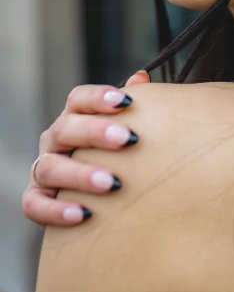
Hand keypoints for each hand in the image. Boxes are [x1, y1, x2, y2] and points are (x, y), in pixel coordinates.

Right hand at [21, 71, 150, 227]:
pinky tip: (83, 214)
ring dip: (81, 174)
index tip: (126, 102)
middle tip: (128, 139)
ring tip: (112, 183)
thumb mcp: (124, 128)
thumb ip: (132, 106)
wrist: (98, 196)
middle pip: (66, 129)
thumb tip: (141, 77)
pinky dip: (56, 210)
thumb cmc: (117, 153)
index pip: (79, 99)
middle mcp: (54, 140)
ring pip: (50, 167)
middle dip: (96, 133)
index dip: (99, 98)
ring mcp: (42, 169)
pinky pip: (35, 205)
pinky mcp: (34, 200)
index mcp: (75, 117)